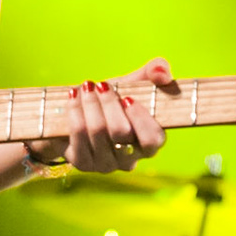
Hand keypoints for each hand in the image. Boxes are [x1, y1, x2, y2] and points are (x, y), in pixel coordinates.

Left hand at [40, 59, 172, 172]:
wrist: (81, 113)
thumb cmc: (114, 101)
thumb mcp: (135, 84)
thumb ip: (156, 72)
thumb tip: (162, 72)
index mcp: (149, 142)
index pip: (152, 140)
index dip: (141, 119)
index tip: (127, 98)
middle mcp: (129, 158)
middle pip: (120, 132)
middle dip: (109, 103)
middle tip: (101, 85)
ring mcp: (105, 164)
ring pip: (97, 131)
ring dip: (90, 103)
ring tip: (86, 87)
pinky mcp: (82, 163)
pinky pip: (78, 135)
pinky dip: (75, 110)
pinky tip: (74, 97)